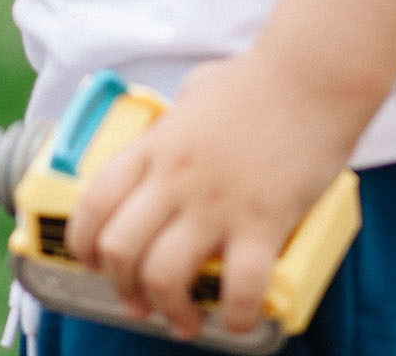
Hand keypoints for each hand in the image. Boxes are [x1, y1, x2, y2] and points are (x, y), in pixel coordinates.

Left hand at [65, 53, 361, 340]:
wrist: (313, 75)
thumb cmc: (260, 79)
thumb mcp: (198, 90)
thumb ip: (179, 114)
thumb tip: (178, 119)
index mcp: (154, 147)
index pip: (94, 202)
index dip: (83, 242)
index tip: (91, 262)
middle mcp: (173, 178)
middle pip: (119, 248)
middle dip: (123, 286)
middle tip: (138, 302)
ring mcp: (214, 202)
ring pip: (164, 274)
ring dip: (168, 307)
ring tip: (183, 320)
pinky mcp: (262, 222)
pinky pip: (238, 286)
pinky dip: (234, 315)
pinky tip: (238, 322)